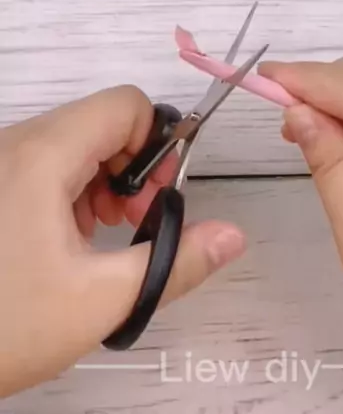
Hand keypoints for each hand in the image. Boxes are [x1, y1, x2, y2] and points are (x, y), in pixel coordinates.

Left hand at [0, 86, 244, 397]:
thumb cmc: (3, 324)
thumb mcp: (100, 300)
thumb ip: (176, 264)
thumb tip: (233, 237)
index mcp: (43, 156)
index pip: (125, 104)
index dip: (157, 143)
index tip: (159, 197)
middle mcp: (15, 144)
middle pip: (100, 122)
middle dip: (132, 168)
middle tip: (135, 222)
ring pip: (72, 144)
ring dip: (102, 181)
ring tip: (101, 237)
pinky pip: (42, 162)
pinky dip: (69, 189)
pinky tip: (65, 240)